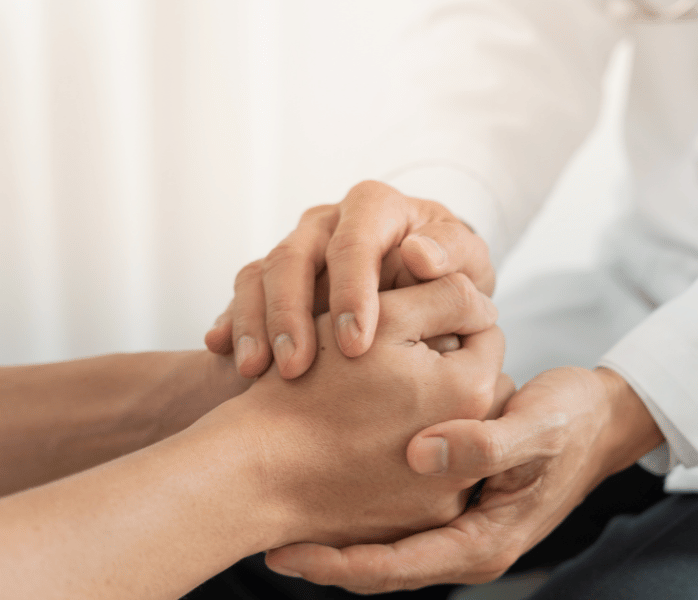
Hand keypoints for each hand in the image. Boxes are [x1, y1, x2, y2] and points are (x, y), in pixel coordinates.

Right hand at [201, 273, 510, 550]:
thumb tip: (483, 303)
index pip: (486, 333)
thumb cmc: (312, 388)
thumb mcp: (383, 318)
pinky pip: (429, 477)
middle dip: (447, 366)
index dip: (447, 318)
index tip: (408, 324)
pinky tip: (367, 444)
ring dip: (430, 411)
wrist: (256, 473)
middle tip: (394, 363)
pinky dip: (408, 457)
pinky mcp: (418, 522)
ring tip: (377, 402)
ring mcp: (447, 494)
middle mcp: (473, 451)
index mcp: (472, 391)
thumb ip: (446, 296)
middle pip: (476, 385)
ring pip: (455, 430)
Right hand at [204, 180, 494, 378]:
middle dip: (290, 313)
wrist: (429, 283)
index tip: (356, 343)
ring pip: (259, 274)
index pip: (354, 240)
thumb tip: (419, 255)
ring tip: (255, 370)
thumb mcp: (466, 261)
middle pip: (293, 255)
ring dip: (255, 323)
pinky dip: (232, 323)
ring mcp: (297, 247)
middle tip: (296, 366)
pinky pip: (242, 294)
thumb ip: (451, 255)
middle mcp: (328, 221)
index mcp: (375, 207)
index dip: (351, 290)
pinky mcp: (274, 278)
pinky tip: (226, 356)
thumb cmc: (452, 272)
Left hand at [263, 367, 664, 589]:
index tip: (283, 548)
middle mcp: (466, 543)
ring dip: (336, 531)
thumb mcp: (536, 427)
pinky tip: (326, 476)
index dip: (336, 563)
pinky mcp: (454, 501)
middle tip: (263, 534)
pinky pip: (398, 515)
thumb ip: (485, 442)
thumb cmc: (572, 420)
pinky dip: (360, 505)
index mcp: (484, 542)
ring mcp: (459, 524)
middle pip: (380, 565)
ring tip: (278, 512)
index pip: (395, 569)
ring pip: (384, 541)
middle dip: (323, 555)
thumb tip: (421, 454)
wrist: (601, 418)